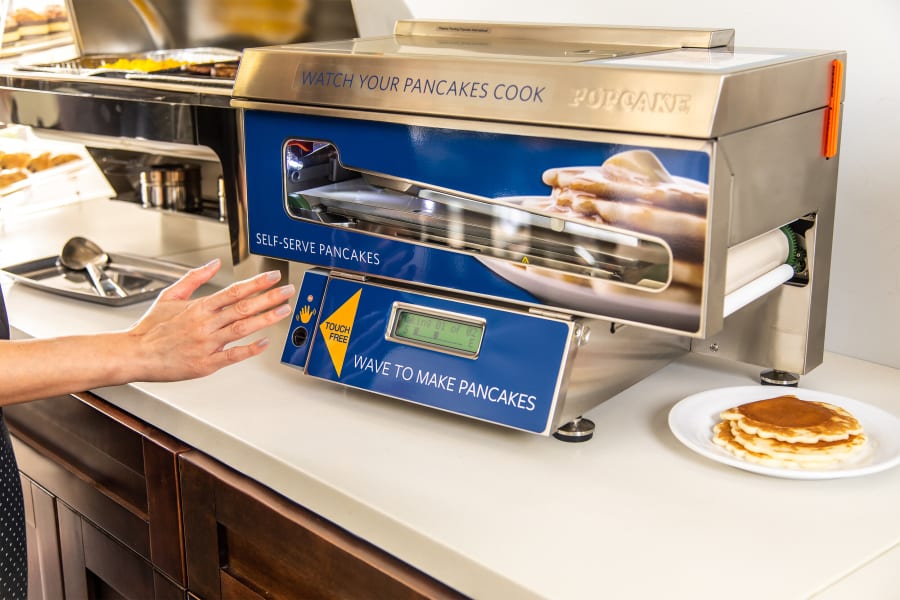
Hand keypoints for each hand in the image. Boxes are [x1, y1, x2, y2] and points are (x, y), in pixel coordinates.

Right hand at [125, 258, 294, 381]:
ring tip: (283, 311)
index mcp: (198, 307)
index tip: (273, 277)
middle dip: (269, 298)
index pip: (234, 291)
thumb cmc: (150, 328)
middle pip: (243, 307)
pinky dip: (249, 350)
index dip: (257, 283)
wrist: (133, 354)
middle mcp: (205, 324)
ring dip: (266, 319)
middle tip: (288, 291)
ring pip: (242, 328)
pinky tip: (264, 343)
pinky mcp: (205, 364)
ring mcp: (207, 344)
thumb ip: (194, 278)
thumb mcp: (169, 296)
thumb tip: (214, 264)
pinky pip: (232, 356)